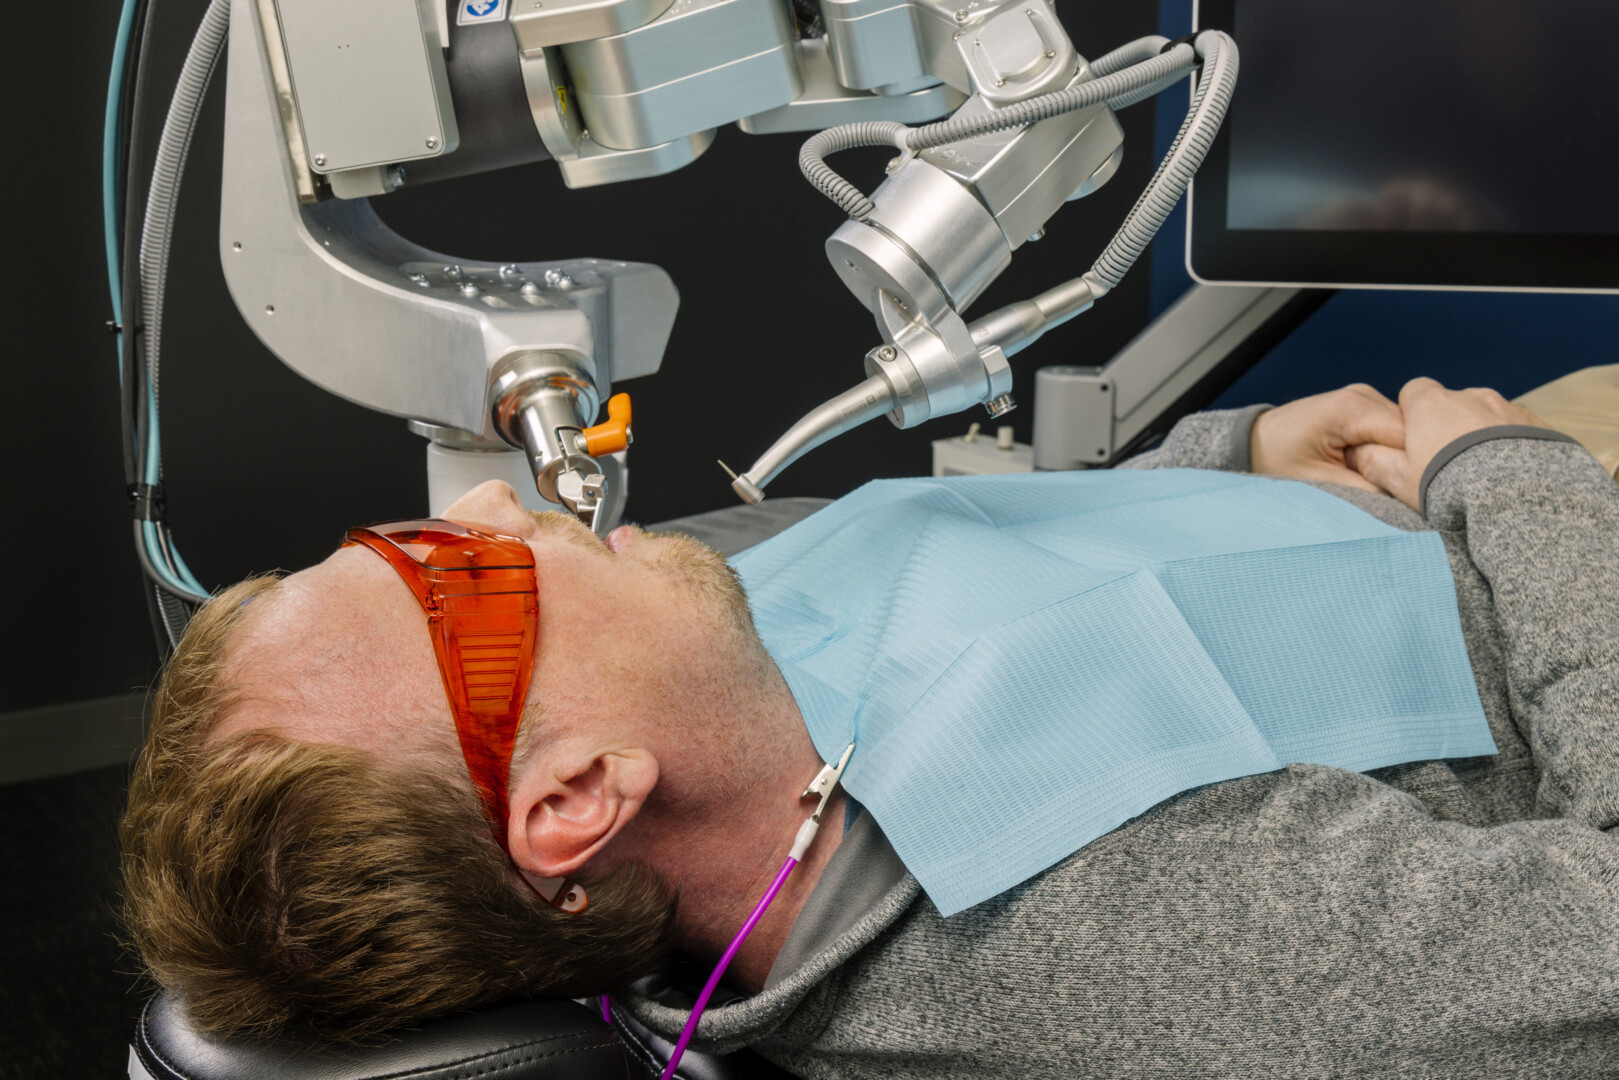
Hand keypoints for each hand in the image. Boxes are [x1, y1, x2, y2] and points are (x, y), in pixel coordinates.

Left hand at [1250, 384, 1404, 492]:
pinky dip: (1389, 452)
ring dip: (1397, 458)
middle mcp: (1365, 396)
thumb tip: (1409, 498)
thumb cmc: (1277, 462)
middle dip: (1408, 463)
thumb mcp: (1321, 483)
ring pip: (1408, 434)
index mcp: (1354, 408)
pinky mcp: (1366, 409)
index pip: (1412, 438)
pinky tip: (1367, 466)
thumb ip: (1370, 490)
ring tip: (1368, 475)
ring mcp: (1367, 399)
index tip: (1402, 492)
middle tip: (1383, 487)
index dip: (1414, 467)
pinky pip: (1394, 433)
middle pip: (1414, 433)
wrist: (1253, 443)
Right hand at [1349, 378, 1548, 511]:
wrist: (1516, 496)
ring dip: (1480, 434)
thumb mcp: (1398, 480)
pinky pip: (1516, 428)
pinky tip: (1508, 471)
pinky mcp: (1537, 423)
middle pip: (1451, 404)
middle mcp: (1469, 396)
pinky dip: (1510, 442)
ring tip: (1482, 471)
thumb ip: (1374, 461)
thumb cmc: (1450, 487)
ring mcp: (1506, 407)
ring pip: (1485, 415)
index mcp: (1431, 404)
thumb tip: (1360, 451)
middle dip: (1448, 426)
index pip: (1414, 392)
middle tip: (1448, 464)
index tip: (1413, 443)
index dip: (1411, 416)